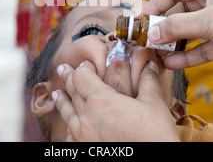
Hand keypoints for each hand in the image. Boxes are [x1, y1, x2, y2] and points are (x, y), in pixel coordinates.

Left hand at [52, 60, 179, 141]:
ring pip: (67, 113)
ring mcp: (83, 136)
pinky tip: (68, 125)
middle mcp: (87, 117)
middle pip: (73, 92)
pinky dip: (68, 126)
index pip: (82, 76)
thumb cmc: (156, 134)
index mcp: (102, 100)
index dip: (84, 68)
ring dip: (62, 101)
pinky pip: (70, 135)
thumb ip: (148, 81)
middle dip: (69, 79)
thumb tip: (150, 65)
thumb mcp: (154, 104)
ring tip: (56, 93)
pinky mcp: (84, 149)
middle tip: (63, 69)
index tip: (87, 65)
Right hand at [141, 0, 212, 69]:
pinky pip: (199, 47)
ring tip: (155, 53)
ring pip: (188, 32)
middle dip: (163, 27)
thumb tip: (150, 33)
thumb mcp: (207, 20)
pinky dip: (186, 55)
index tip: (141, 18)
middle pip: (179, 12)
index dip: (156, 3)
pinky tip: (171, 63)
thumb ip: (176, 27)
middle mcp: (211, 2)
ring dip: (173, 43)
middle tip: (146, 39)